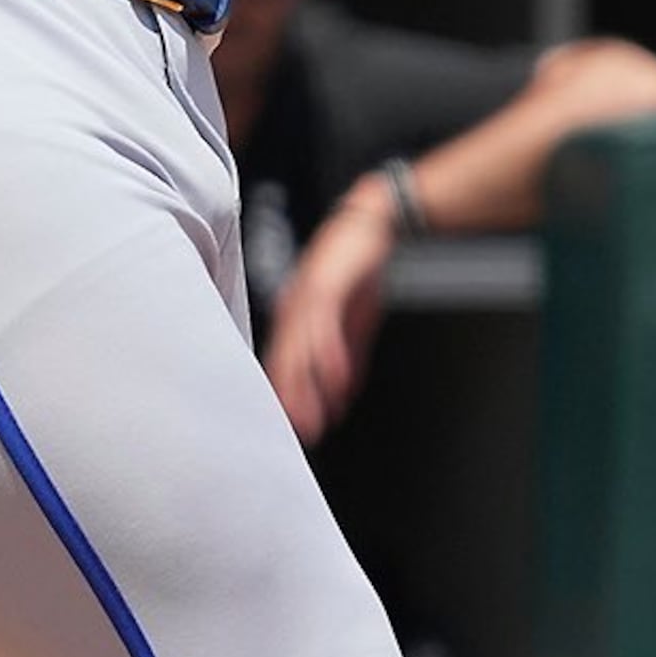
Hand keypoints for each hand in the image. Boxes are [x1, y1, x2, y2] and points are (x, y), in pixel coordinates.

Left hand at [261, 188, 396, 445]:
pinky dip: (329, 355)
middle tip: (298, 435)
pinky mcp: (325, 285)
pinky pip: (324, 326)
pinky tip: (334, 380)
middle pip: (285, 362)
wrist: (372, 222)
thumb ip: (347, 356)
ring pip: (300, 349)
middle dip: (291, 401)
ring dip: (305, 387)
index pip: (283, 364)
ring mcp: (306, 297)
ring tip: (311, 418)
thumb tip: (341, 395)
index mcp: (296, 317)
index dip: (286, 397)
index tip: (290, 428)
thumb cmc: (358, 269)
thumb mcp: (354, 320)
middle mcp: (294, 309)